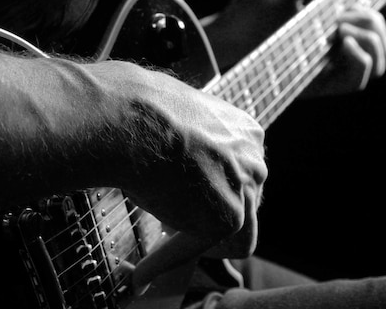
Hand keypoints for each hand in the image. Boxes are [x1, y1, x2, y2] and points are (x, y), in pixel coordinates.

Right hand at [94, 62, 266, 282]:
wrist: (131, 118)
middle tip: (173, 225)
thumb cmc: (140, 113)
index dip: (211, 192)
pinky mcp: (226, 218)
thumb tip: (175, 165)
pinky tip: (143, 272)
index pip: (239, 174)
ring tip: (162, 251)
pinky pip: (200, 251)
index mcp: (244, 132)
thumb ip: (190, 146)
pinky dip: (168, 260)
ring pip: (235, 234)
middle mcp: (254, 159)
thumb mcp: (176, 122)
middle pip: (243, 203)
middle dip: (210, 216)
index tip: (187, 200)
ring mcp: (244, 189)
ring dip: (198, 243)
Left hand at [202, 0, 385, 95]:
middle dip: (374, 24)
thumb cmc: (249, 13)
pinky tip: (343, 40)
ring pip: (376, 64)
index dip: (375, 16)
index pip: (372, 28)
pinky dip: (361, 60)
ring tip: (341, 28)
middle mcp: (331, 51)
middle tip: (344, 14)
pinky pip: (356, 82)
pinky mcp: (315, 84)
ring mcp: (325, 69)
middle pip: (380, 46)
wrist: (224, 37)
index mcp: (329, 28)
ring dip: (371, 40)